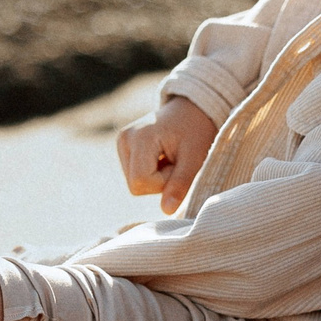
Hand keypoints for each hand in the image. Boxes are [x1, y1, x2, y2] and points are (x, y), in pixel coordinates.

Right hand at [115, 96, 218, 211]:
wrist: (193, 109)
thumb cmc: (197, 131)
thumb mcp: (195, 158)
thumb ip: (180, 184)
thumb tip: (166, 210)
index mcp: (141, 137)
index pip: (141, 181)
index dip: (163, 182)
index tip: (179, 165)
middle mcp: (125, 138)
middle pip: (136, 185)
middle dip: (159, 181)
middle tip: (177, 162)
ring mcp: (122, 141)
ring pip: (135, 182)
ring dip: (156, 178)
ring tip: (171, 158)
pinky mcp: (123, 146)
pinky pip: (135, 175)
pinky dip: (151, 172)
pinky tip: (162, 157)